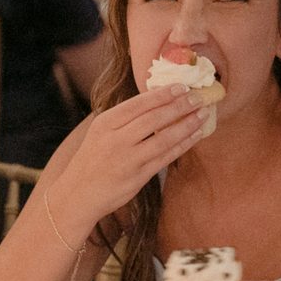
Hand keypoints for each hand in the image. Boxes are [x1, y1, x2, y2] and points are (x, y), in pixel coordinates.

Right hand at [44, 85, 209, 239]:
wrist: (78, 194)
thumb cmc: (92, 159)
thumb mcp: (100, 132)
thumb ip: (124, 118)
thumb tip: (158, 100)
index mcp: (105, 124)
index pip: (139, 104)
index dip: (163, 94)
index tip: (182, 86)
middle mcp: (116, 140)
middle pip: (154, 118)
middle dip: (180, 106)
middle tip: (199, 97)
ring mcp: (128, 160)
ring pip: (164, 138)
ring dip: (186, 124)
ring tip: (203, 113)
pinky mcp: (138, 177)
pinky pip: (166, 157)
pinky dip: (183, 145)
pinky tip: (195, 135)